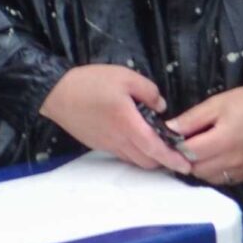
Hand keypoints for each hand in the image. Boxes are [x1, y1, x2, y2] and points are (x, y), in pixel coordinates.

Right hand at [38, 65, 192, 173]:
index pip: (155, 149)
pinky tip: (137, 138)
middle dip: (164, 161)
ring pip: (134, 159)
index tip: (186, 165)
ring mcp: (107, 145)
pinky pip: (122, 153)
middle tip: (176, 153)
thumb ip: (149, 91)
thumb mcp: (125, 76)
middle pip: (147, 161)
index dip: (172, 159)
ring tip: (159, 146)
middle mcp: (119, 140)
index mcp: (128, 124)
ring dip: (149, 157)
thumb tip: (161, 107)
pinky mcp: (99, 144)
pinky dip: (135, 152)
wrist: (56, 93)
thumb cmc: (90, 82)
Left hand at [169, 85, 242, 188]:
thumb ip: (192, 119)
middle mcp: (233, 160)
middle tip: (185, 145)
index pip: (187, 153)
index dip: (175, 147)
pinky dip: (215, 173)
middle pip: (196, 170)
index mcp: (222, 140)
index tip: (171, 140)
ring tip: (201, 152)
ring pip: (209, 178)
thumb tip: (167, 129)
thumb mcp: (217, 103)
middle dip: (185, 159)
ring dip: (199, 168)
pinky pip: (225, 181)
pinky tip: (216, 159)